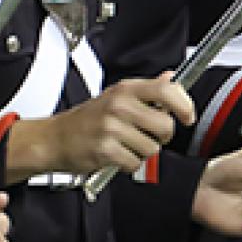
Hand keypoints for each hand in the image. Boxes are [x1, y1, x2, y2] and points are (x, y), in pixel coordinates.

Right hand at [8, 74, 194, 180]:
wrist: (54, 139)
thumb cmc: (88, 119)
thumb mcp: (117, 95)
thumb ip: (148, 89)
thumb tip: (171, 78)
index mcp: (127, 90)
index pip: (167, 90)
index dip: (184, 104)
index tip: (187, 116)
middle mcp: (120, 106)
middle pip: (165, 125)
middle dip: (162, 136)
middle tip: (149, 135)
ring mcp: (111, 128)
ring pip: (152, 148)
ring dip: (143, 152)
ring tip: (127, 145)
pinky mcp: (105, 150)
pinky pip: (135, 163)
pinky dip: (129, 164)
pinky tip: (118, 155)